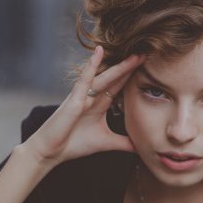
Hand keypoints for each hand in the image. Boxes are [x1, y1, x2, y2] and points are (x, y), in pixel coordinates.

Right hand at [21, 46, 144, 165]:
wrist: (52, 151)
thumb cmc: (74, 144)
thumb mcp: (106, 142)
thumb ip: (124, 142)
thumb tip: (142, 147)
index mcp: (100, 104)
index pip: (120, 86)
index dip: (134, 76)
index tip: (151, 67)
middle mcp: (93, 96)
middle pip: (115, 78)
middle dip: (131, 67)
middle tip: (148, 54)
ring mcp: (83, 95)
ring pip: (105, 76)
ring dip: (120, 66)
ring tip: (135, 55)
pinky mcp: (74, 99)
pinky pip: (85, 79)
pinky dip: (92, 65)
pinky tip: (99, 51)